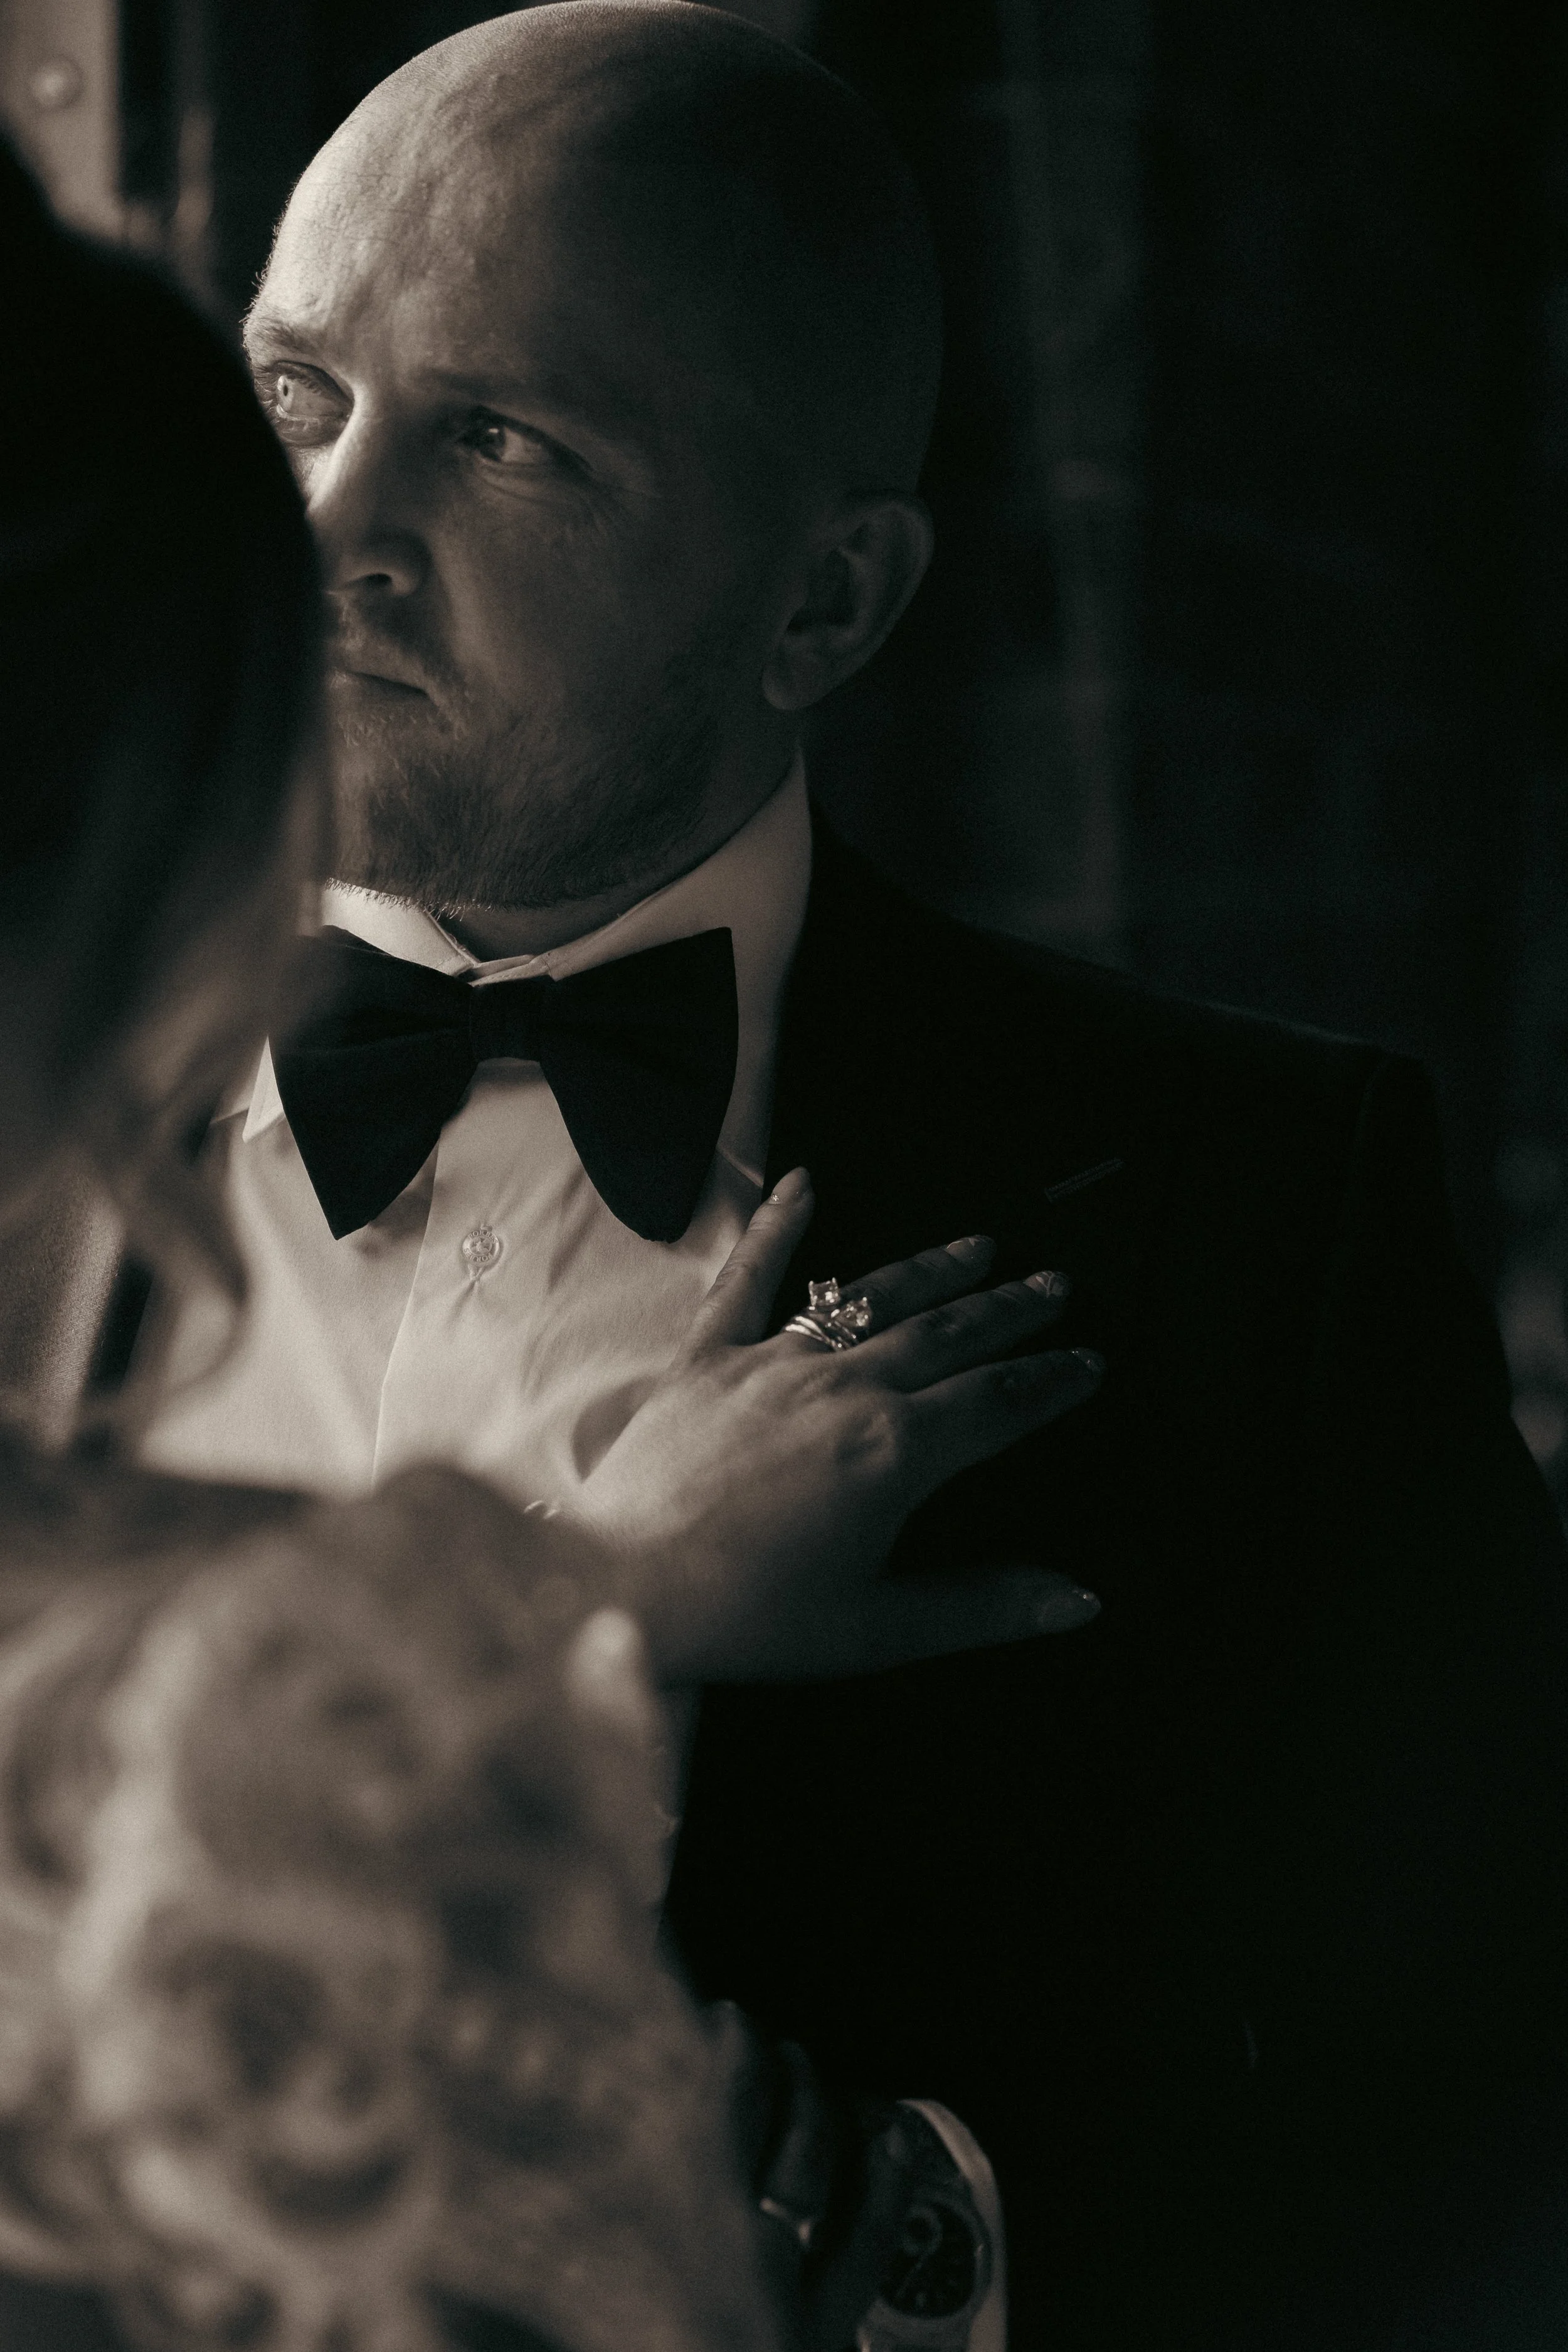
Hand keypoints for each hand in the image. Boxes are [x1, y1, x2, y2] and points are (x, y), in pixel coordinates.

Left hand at [575, 1167, 1103, 1682]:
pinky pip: (749, 1279)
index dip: (1052, 1381)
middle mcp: (842, 1389)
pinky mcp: (706, 1359)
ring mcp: (772, 1363)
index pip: (998, 1402)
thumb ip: (985, 1609)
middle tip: (1053, 1290)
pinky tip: (804, 1184)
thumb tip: (1076, 1600)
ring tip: (980, 1248)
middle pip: (948, 1335)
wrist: (621, 1588)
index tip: (1088, 1362)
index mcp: (893, 1452)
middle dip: (1010, 1312)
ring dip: (934, 1269)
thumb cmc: (743, 1616)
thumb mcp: (878, 1631)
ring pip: (872, 1298)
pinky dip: (778, 1228)